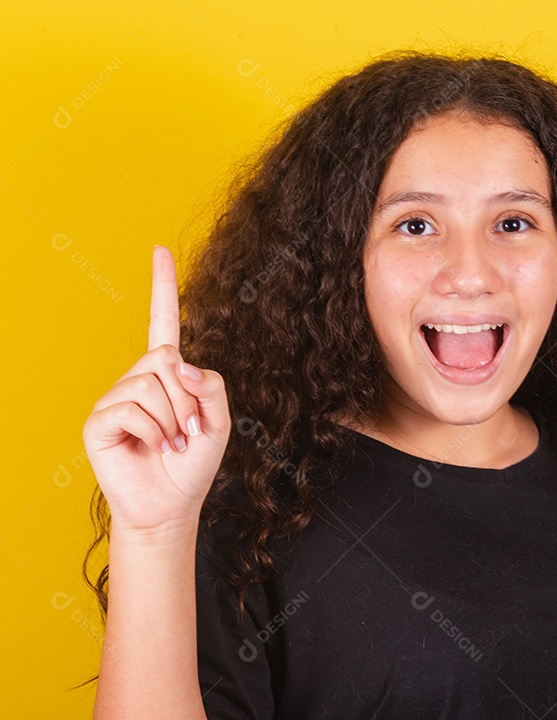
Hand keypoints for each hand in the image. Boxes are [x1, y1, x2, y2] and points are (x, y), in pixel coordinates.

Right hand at [83, 245, 230, 537]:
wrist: (171, 504)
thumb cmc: (193, 463)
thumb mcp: (220, 421)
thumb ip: (212, 385)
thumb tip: (178, 364)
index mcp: (168, 373)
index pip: (163, 322)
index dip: (162, 286)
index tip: (160, 249)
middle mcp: (138, 378)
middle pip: (167, 358)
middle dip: (188, 397)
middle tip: (188, 430)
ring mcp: (115, 397)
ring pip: (152, 383)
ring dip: (173, 418)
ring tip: (171, 443)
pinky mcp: (98, 419)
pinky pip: (132, 408)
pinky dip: (154, 431)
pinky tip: (152, 448)